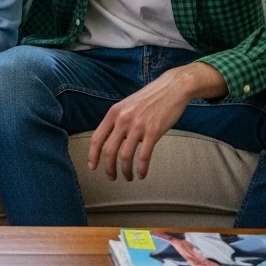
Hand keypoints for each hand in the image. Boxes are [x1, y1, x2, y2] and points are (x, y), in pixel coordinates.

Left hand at [87, 62, 225, 180]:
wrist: (172, 87)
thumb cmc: (150, 98)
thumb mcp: (127, 105)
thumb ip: (118, 121)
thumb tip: (113, 141)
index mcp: (114, 113)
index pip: (97, 138)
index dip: (93, 155)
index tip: (92, 167)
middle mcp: (123, 119)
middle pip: (109, 151)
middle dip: (108, 168)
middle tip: (112, 178)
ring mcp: (138, 126)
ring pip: (125, 156)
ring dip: (125, 171)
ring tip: (128, 178)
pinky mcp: (154, 131)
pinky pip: (144, 156)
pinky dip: (142, 168)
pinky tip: (142, 175)